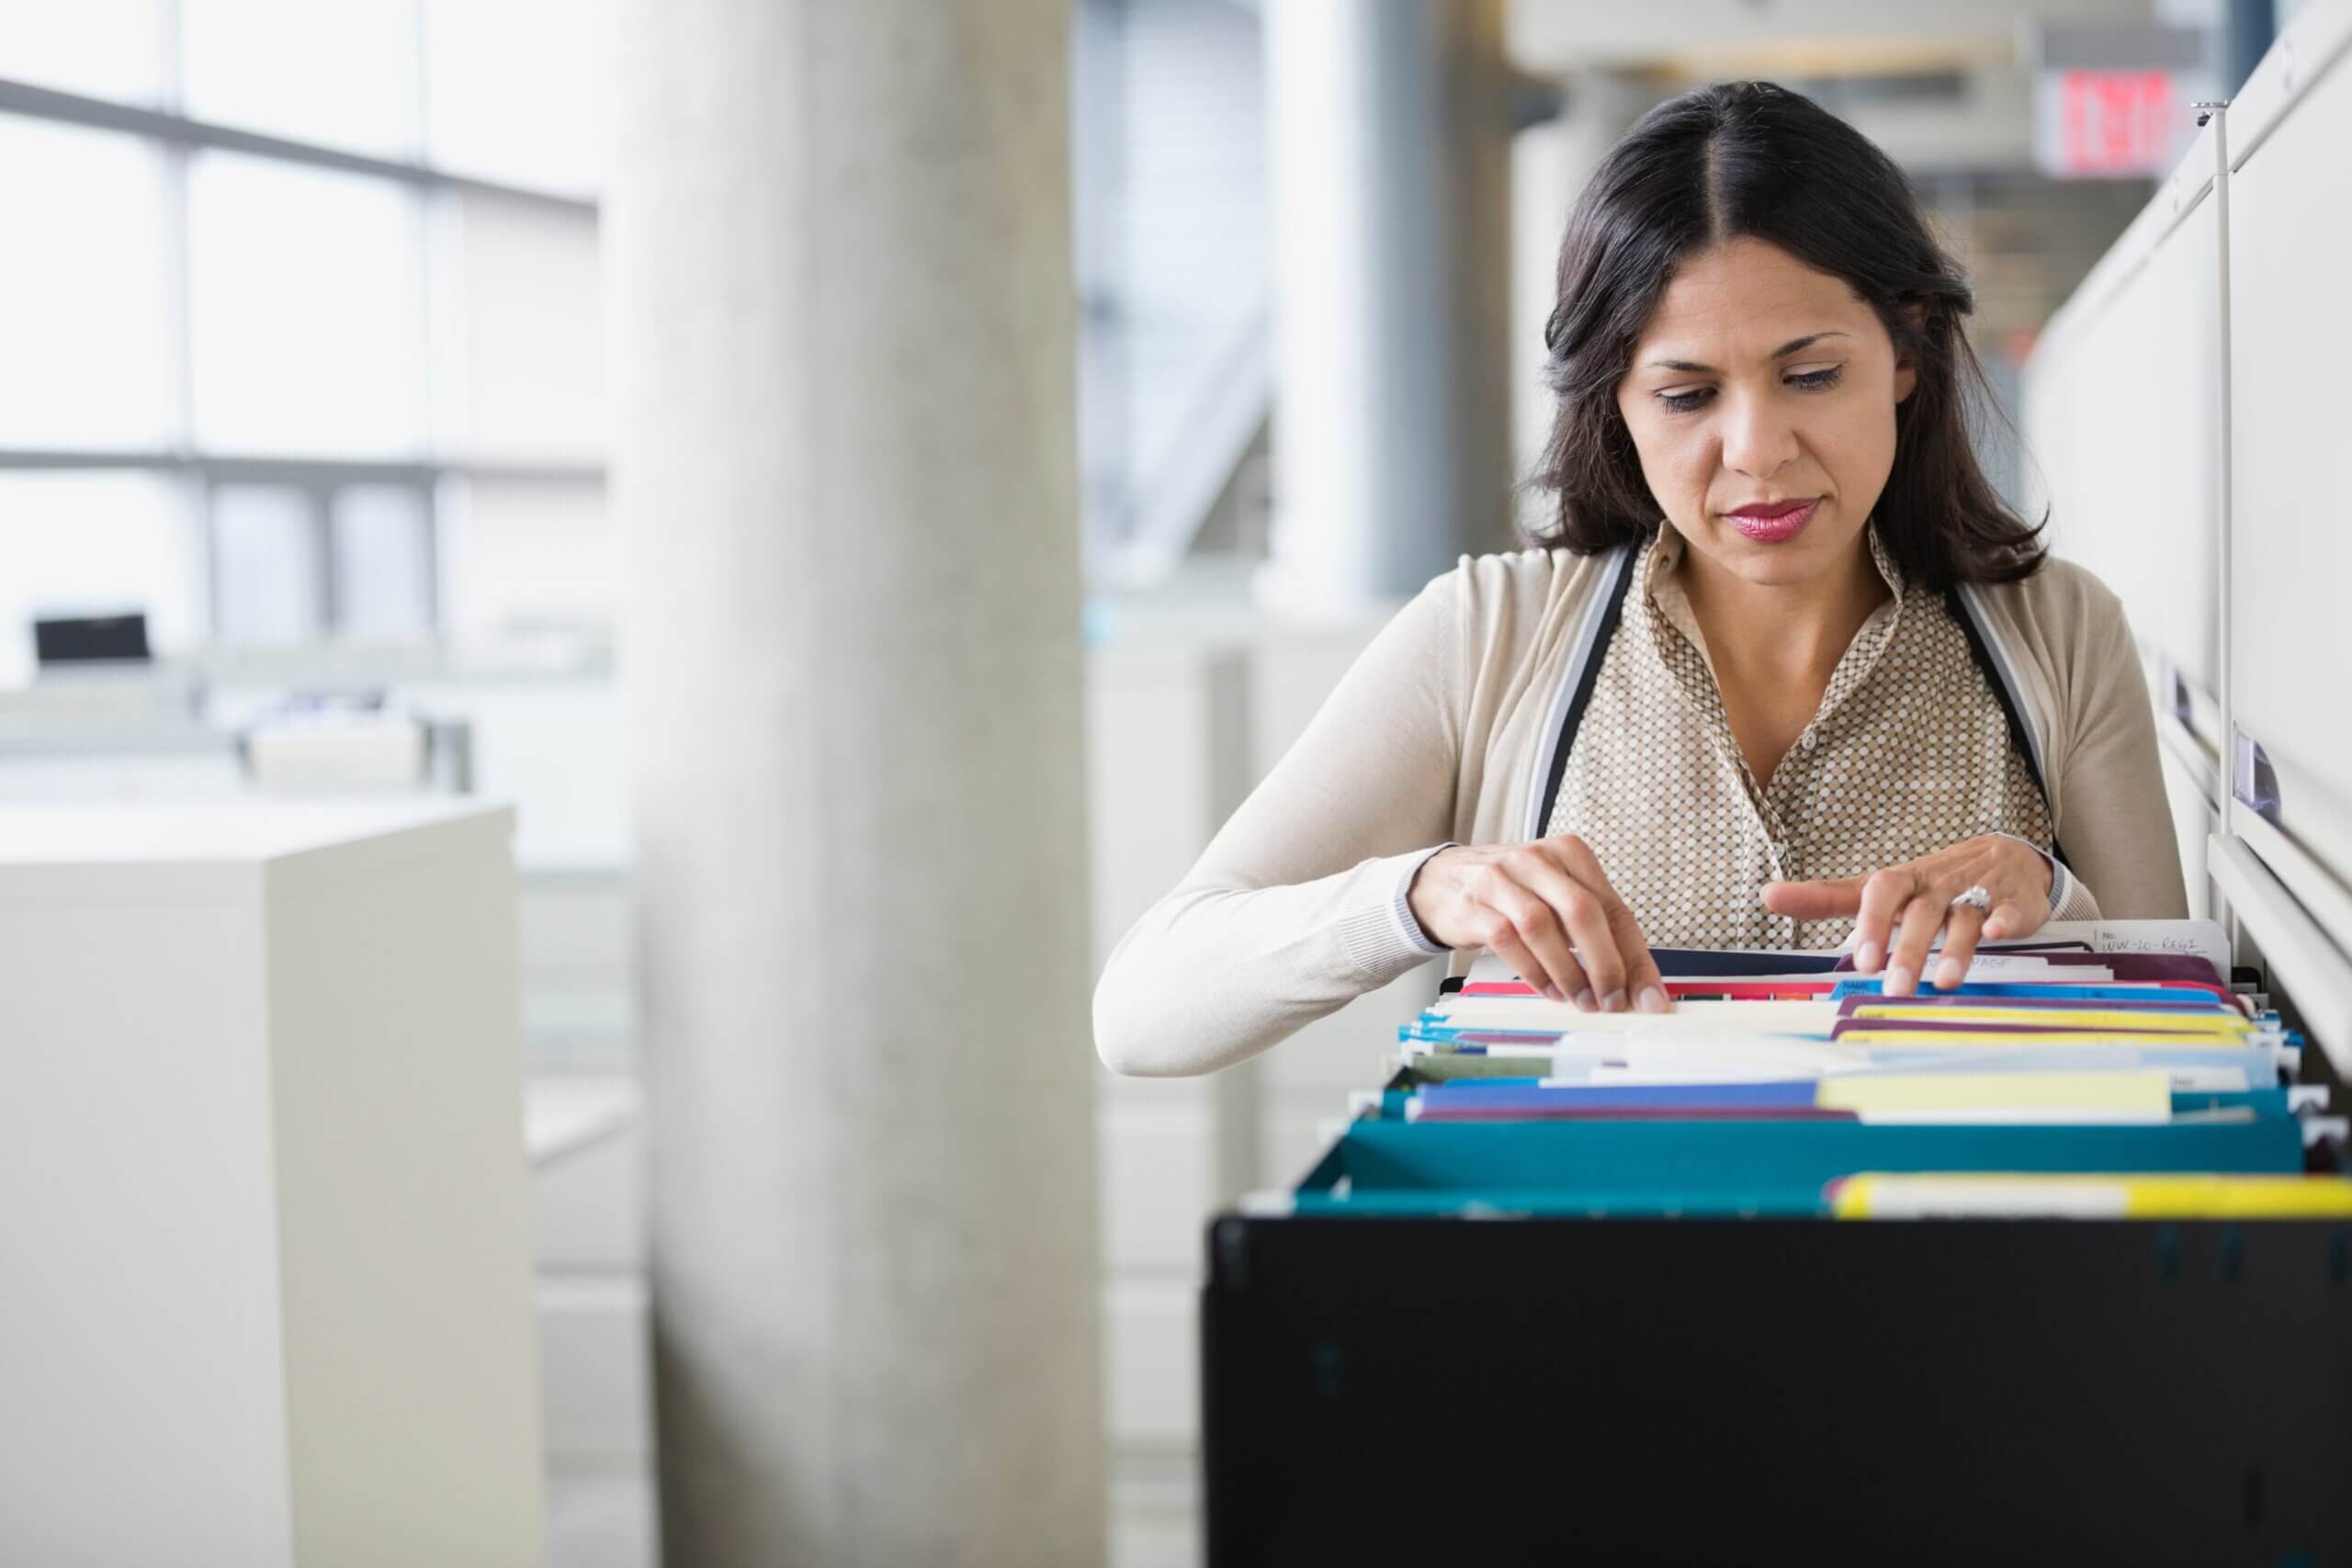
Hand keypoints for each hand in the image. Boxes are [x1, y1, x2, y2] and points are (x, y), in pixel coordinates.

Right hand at [1407, 834, 1667, 1011]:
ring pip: (1542, 926)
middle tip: (1613, 1001)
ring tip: (1580, 1000)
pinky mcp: (1473, 905)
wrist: (1441, 882)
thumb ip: (1594, 927)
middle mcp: (1536, 859)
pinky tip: (1549, 989)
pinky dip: (1534, 972)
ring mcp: (1500, 879)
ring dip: (1567, 971)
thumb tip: (1633, 982)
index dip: (1635, 958)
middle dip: (1604, 964)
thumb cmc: (1512, 892)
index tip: (1648, 997)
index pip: (1614, 908)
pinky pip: (1508, 941)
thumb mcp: (1556, 894)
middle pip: (1581, 911)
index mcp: (1569, 853)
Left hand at [1760, 835, 2053, 995]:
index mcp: (1901, 883)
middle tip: (1894, 986)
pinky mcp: (2010, 903)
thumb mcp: (1878, 889)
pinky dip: (2004, 921)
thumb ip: (1827, 897)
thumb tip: (1768, 895)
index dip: (1871, 924)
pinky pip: (2008, 911)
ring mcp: (1975, 893)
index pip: (1879, 893)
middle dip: (1908, 949)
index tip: (1861, 960)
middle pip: (1919, 913)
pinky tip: (1997, 933)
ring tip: (1943, 982)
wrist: (2001, 857)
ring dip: (1954, 949)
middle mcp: (1935, 887)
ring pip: (1963, 917)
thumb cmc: (1927, 884)